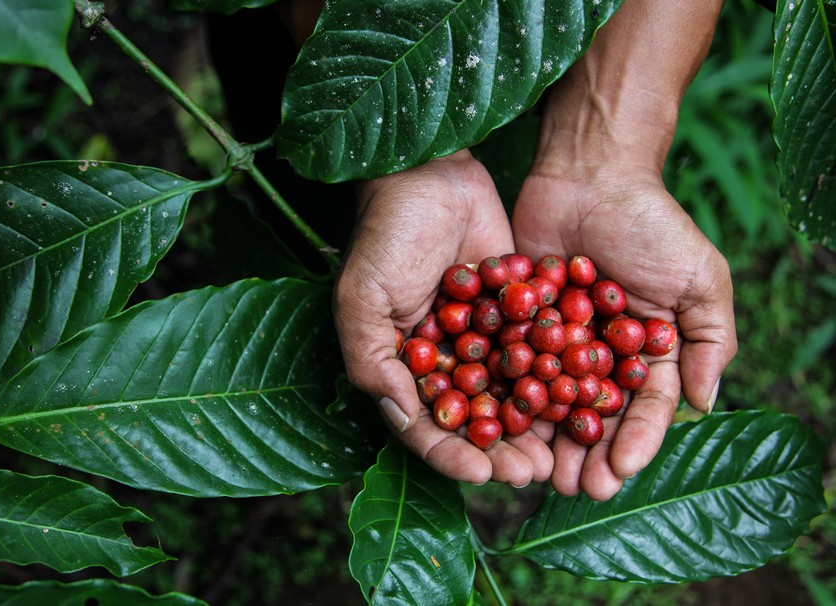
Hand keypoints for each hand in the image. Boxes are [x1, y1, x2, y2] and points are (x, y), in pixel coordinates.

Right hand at [334, 150, 554, 486]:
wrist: (432, 174)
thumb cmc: (385, 235)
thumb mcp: (363, 298)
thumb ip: (374, 359)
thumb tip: (405, 417)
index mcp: (401, 365)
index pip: (424, 423)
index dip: (450, 453)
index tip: (481, 473)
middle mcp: (442, 360)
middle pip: (472, 418)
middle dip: (500, 449)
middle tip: (531, 474)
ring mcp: (480, 338)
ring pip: (509, 393)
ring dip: (532, 425)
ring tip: (559, 452)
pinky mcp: (514, 312)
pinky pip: (534, 351)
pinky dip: (555, 375)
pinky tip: (579, 397)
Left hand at [513, 165, 736, 499]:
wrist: (590, 174)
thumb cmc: (652, 223)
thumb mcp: (699, 278)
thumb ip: (710, 340)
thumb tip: (706, 405)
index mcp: (649, 351)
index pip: (646, 406)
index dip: (636, 441)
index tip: (621, 473)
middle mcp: (602, 353)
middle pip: (595, 414)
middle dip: (588, 453)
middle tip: (576, 489)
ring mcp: (558, 340)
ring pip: (552, 399)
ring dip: (547, 439)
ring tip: (539, 474)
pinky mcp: (520, 322)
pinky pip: (514, 364)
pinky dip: (509, 395)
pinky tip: (502, 426)